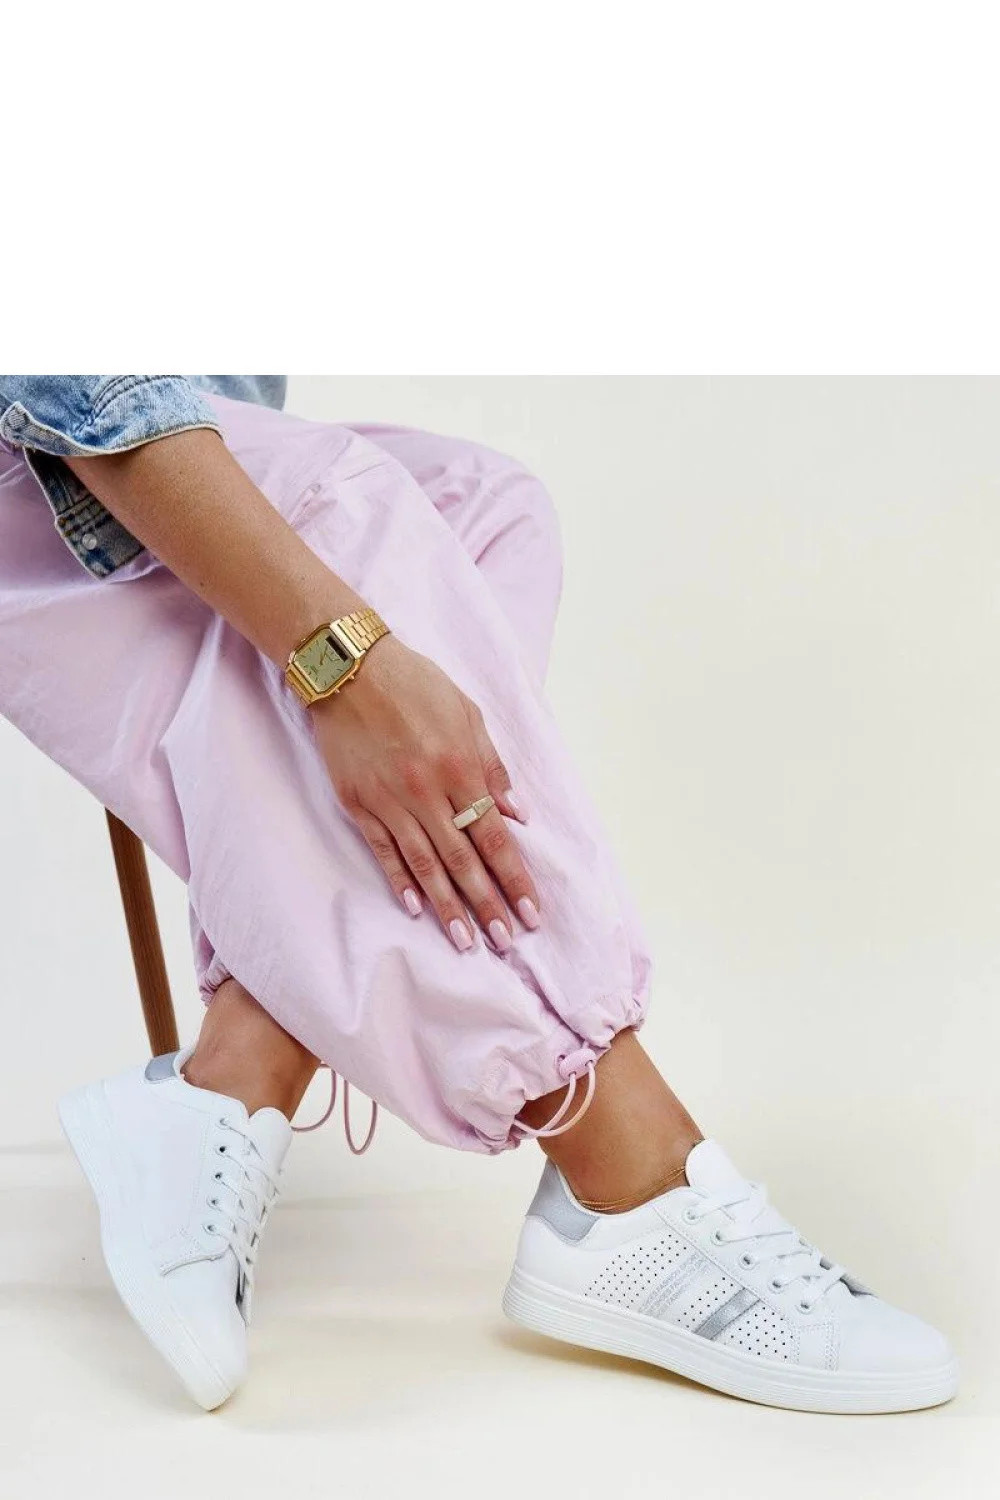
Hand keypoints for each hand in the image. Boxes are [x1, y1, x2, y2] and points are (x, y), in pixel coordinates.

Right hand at [313, 636, 539, 950]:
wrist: (349, 668)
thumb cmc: (415, 684)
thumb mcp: (468, 714)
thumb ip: (493, 766)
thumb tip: (518, 813)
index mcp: (460, 769)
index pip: (494, 838)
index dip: (514, 879)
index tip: (531, 912)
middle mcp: (427, 792)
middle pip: (463, 861)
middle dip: (487, 905)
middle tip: (505, 943)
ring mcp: (390, 801)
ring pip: (424, 865)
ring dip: (447, 907)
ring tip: (465, 941)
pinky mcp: (358, 803)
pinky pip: (383, 850)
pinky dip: (400, 880)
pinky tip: (415, 908)